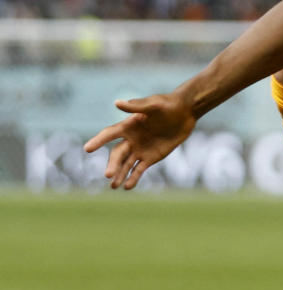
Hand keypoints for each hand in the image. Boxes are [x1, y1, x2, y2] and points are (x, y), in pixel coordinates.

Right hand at [83, 94, 197, 189]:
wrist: (186, 112)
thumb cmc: (169, 104)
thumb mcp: (154, 104)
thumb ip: (136, 106)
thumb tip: (116, 102)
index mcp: (128, 125)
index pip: (109, 134)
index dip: (98, 140)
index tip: (87, 149)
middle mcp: (131, 139)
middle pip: (117, 154)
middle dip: (112, 164)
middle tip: (108, 175)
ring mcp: (140, 149)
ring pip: (126, 164)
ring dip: (119, 175)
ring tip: (114, 186)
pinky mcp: (151, 157)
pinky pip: (139, 169)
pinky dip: (133, 178)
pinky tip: (128, 186)